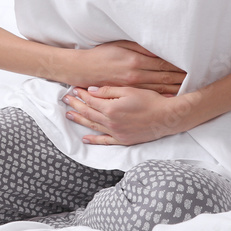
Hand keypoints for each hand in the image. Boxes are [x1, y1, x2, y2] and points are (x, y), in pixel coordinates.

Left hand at [62, 86, 190, 145]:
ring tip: (69, 115)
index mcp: (111, 108)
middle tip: (64, 99)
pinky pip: (105, 141)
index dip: (81, 94)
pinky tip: (85, 138)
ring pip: (93, 126)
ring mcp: (116, 133)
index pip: (90, 100)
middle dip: (75, 105)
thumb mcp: (128, 90)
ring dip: (80, 120)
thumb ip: (108, 91)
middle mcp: (111, 122)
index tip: (74, 89)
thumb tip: (90, 91)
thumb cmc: (150, 100)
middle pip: (88, 112)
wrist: (166, 117)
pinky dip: (94, 140)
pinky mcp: (123, 140)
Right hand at [72, 41, 184, 94]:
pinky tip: (173, 99)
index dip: (179, 65)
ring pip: (160, 89)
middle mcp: (135, 75)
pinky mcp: (128, 95)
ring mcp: (132, 87)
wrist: (82, 70)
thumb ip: (140, 47)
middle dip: (183, 79)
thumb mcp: (120, 45)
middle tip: (200, 79)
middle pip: (165, 78)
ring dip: (176, 89)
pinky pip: (149, 97)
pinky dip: (163, 97)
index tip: (193, 66)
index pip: (164, 64)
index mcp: (135, 60)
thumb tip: (159, 49)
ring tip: (192, 90)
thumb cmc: (101, 55)